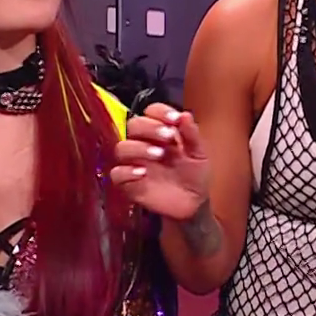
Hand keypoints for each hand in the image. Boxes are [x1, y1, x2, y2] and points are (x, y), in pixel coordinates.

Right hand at [110, 104, 210, 220]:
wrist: (194, 204)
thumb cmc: (194, 176)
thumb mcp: (199, 154)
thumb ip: (192, 135)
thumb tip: (185, 115)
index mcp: (160, 133)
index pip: (151, 112)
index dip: (160, 112)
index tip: (174, 119)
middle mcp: (144, 144)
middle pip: (133, 125)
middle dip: (149, 127)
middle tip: (167, 136)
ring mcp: (135, 163)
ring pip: (121, 148)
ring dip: (138, 148)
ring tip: (158, 155)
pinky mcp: (129, 184)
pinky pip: (116, 174)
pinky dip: (126, 171)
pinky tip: (142, 173)